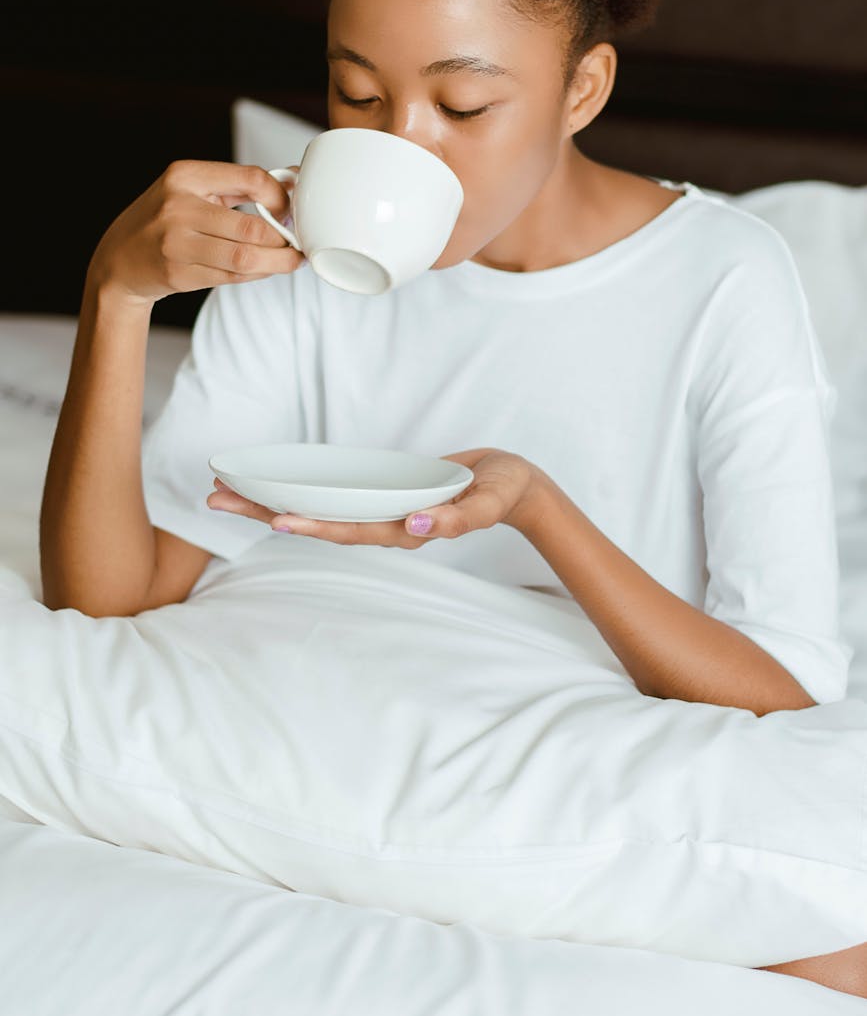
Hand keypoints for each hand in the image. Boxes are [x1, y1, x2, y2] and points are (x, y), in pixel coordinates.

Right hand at [88, 159, 306, 305]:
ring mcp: (176, 244)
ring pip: (245, 258)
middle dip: (284, 240)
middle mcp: (178, 207)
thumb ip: (238, 186)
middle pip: (252, 227)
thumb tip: (292, 184)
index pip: (251, 178)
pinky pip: (232, 276)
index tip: (289, 210)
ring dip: (277, 262)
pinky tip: (266, 269)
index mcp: (184, 176)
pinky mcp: (178, 274)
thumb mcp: (192, 189)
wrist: (119, 260)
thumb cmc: (164, 220)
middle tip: (297, 243)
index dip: (280, 197)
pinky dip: (257, 274)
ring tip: (291, 260)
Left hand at [206, 448, 540, 547]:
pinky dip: (300, 489)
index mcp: (405, 529)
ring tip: (225, 493)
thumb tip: (416, 524)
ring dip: (270, 502)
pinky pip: (332, 495)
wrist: (512, 485)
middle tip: (216, 500)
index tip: (276, 520)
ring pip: (317, 509)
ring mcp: (378, 510)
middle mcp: (384, 523)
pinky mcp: (378, 492)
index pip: (351, 531)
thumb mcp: (487, 502)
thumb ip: (457, 518)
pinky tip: (271, 484)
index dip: (314, 526)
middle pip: (317, 521)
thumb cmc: (502, 491)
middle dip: (266, 512)